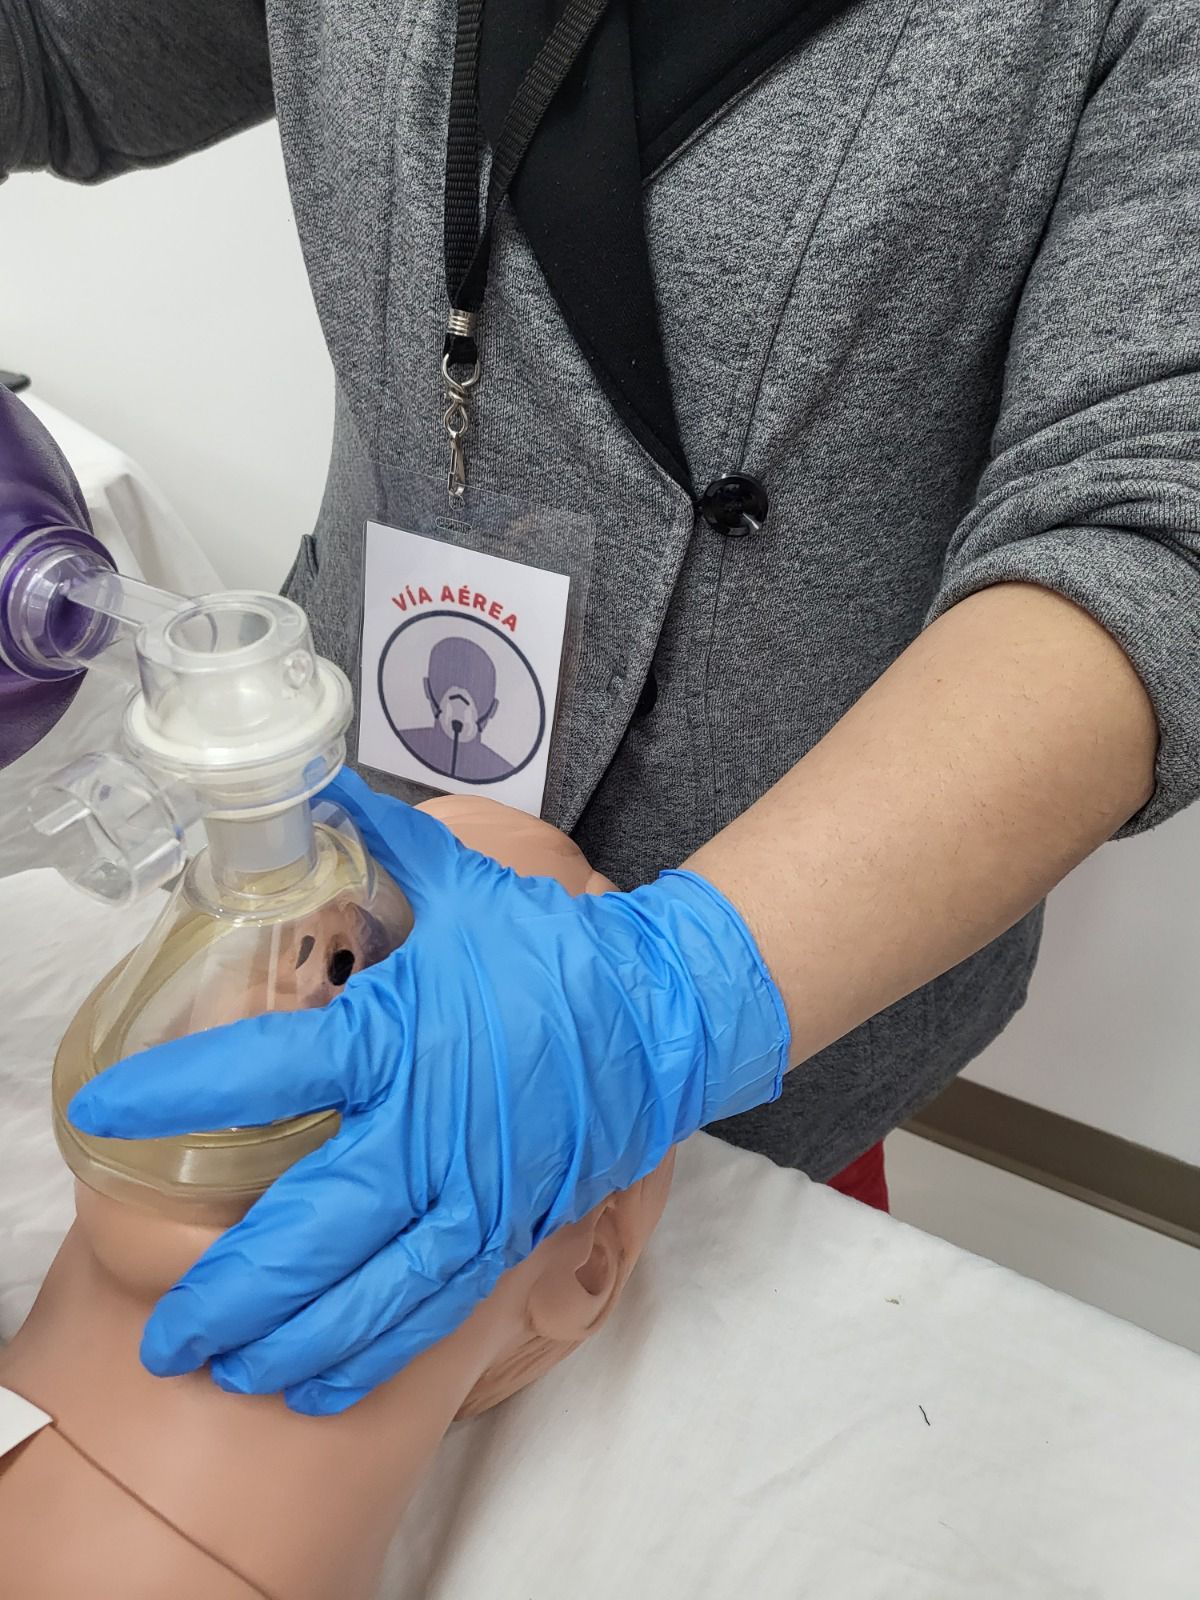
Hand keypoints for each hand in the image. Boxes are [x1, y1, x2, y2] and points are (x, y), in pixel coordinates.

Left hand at [68, 770, 787, 1414]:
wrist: (664, 1013)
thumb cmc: (556, 952)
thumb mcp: (467, 883)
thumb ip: (382, 837)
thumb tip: (317, 781)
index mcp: (398, 1036)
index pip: (268, 1069)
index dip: (179, 1093)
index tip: (105, 1114)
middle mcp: (426, 1130)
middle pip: (308, 1231)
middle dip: (229, 1292)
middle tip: (167, 1332)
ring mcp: (471, 1194)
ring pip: (367, 1295)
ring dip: (289, 1342)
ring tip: (228, 1369)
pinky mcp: (507, 1231)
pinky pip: (429, 1311)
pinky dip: (369, 1355)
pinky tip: (319, 1384)